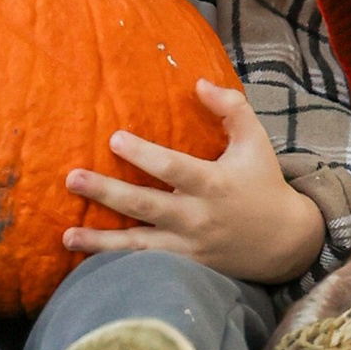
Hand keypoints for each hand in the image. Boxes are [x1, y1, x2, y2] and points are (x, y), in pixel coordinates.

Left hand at [63, 81, 325, 286]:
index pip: (173, 168)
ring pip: (139, 245)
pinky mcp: (184, 267)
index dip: (144, 155)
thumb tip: (199, 83)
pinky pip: (146, 266)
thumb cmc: (264, 183)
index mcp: (214, 184)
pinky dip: (117, 265)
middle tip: (72, 178)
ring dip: (101, 241)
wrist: (284, 243)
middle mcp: (197, 217)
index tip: (113, 138)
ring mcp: (189, 247)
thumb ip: (231, 108)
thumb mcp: (256, 141)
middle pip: (146, 206)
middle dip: (107, 193)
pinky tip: (87, 262)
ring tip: (66, 235)